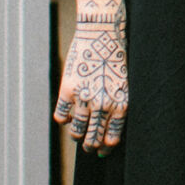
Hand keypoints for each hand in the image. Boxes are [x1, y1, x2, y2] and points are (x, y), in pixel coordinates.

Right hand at [56, 19, 127, 151]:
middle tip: (88, 148)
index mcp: (121, 105)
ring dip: (76, 135)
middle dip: (90, 146)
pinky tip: (66, 118)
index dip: (106, 148)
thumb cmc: (116, 55)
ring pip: (76, 130)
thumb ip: (116, 104)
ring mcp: (84, 99)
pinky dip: (63, 120)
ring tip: (77, 136)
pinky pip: (61, 115)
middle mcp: (102, 105)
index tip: (102, 151)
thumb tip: (106, 126)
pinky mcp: (68, 90)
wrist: (102, 32)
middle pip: (93, 137)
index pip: (112, 137)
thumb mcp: (123, 83)